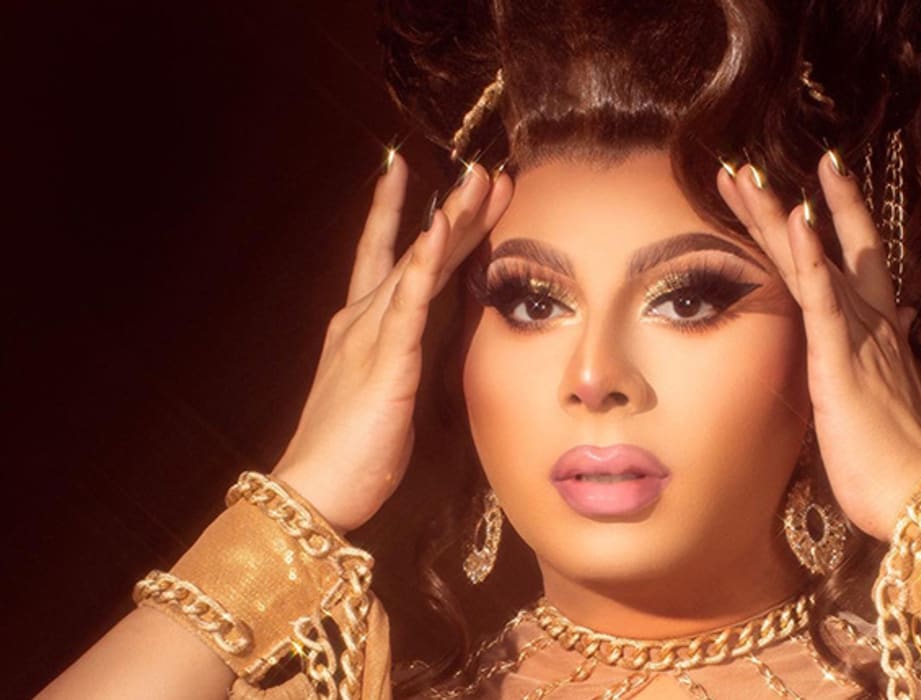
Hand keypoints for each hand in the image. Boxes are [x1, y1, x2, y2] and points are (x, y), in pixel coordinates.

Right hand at [273, 154, 511, 531]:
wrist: (314, 491)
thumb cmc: (350, 454)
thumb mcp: (384, 398)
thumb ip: (400, 365)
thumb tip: (417, 354)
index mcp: (362, 330)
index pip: (393, 261)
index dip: (416, 221)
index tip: (438, 184)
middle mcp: (362, 320)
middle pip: (414, 251)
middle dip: (452, 209)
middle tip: (484, 170)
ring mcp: (370, 334)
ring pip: (416, 263)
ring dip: (450, 219)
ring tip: (478, 180)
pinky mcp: (384, 360)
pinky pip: (408, 300)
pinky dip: (423, 261)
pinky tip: (440, 228)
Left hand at [717, 152, 920, 540]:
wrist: (918, 498)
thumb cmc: (892, 464)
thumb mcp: (880, 402)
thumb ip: (880, 360)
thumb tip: (896, 327)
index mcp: (875, 334)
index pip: (847, 262)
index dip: (827, 220)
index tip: (798, 187)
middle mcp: (870, 322)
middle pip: (823, 247)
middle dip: (782, 204)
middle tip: (744, 168)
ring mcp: (857, 336)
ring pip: (814, 261)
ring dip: (778, 215)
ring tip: (747, 174)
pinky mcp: (843, 359)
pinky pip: (824, 298)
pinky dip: (810, 257)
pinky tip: (797, 216)